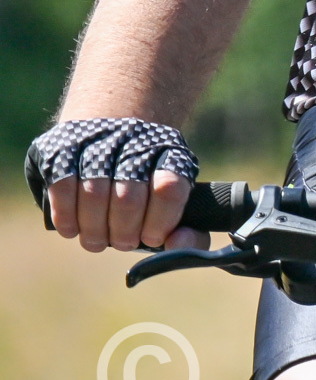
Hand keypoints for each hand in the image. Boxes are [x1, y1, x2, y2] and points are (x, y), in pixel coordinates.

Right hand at [26, 118, 207, 252]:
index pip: (169, 189)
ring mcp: (98, 142)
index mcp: (170, 153)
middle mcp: (135, 142)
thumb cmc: (149, 186)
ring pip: (93, 193)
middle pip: (128, 198)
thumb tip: (176, 245)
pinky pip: (62, 186)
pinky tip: (73, 228)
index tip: (153, 236)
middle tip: (124, 242)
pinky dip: (66, 216)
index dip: (160, 222)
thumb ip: (191, 234)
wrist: (115, 134)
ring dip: (95, 230)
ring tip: (99, 239)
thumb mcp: (179, 203)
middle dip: (124, 232)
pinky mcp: (64, 148)